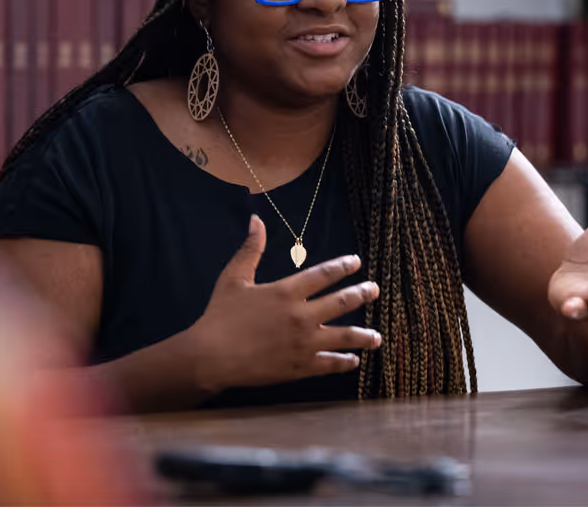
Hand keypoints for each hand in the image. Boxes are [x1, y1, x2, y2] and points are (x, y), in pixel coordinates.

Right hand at [188, 215, 381, 393]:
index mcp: (286, 291)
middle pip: (341, 302)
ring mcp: (303, 343)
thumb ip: (251, 249)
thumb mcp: (234, 277)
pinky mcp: (300, 367)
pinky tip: (354, 361)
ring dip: (363, 335)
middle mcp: (301, 316)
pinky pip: (329, 364)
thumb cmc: (220, 316)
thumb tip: (257, 220)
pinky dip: (344, 362)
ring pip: (344, 337)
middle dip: (361, 294)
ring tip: (377, 336)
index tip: (357, 262)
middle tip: (375, 290)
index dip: (343, 266)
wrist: (211, 356)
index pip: (324, 274)